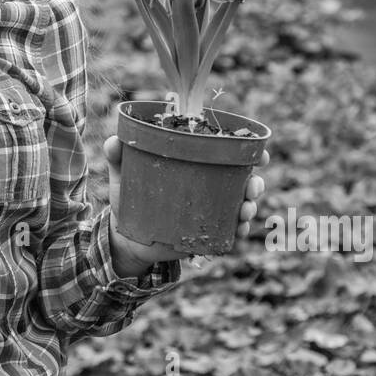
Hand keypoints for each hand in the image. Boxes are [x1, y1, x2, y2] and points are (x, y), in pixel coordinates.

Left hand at [104, 135, 266, 273]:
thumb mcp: (123, 174)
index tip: (262, 155)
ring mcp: (211, 210)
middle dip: (256, 183)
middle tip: (253, 186)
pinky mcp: (207, 232)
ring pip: (242, 206)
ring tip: (245, 211)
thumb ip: (118, 156)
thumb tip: (114, 141)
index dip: (250, 152)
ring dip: (250, 207)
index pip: (228, 154)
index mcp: (195, 164)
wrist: (125, 234)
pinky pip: (230, 232)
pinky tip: (240, 230)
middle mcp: (209, 185)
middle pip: (243, 180)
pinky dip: (239, 231)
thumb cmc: (129, 196)